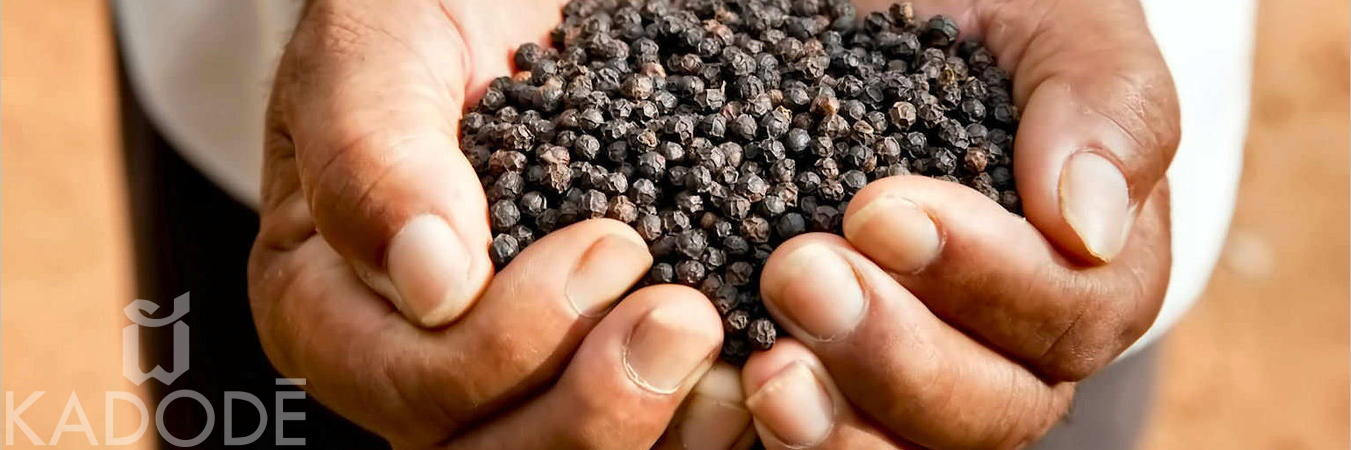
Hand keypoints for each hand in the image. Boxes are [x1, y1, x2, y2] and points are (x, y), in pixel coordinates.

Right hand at [250, 1, 747, 446]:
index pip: (410, 389)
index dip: (508, 347)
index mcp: (331, 306)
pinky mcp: (590, 362)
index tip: (611, 243)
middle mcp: (415, 364)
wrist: (514, 0)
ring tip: (732, 357)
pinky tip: (758, 372)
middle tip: (685, 316)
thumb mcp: (377, 46)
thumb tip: (431, 284)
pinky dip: (702, 423)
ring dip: (659, 432)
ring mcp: (510, 376)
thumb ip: (372, 153)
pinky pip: (646, 434)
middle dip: (592, 410)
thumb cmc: (423, 11)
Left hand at [741, 0, 1177, 447]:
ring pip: (911, 448)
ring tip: (770, 375)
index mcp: (1095, 272)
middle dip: (896, 351)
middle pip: (991, 406)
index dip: (979, 275)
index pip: (1067, 311)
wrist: (897, 25)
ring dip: (842, 425)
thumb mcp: (1057, 24)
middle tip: (803, 274)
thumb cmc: (993, 24)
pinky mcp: (849, 383)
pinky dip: (795, 435)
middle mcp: (1022, 350)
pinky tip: (740, 396)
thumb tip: (1088, 225)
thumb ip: (1103, 103)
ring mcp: (932, 378)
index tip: (878, 211)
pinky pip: (836, 441)